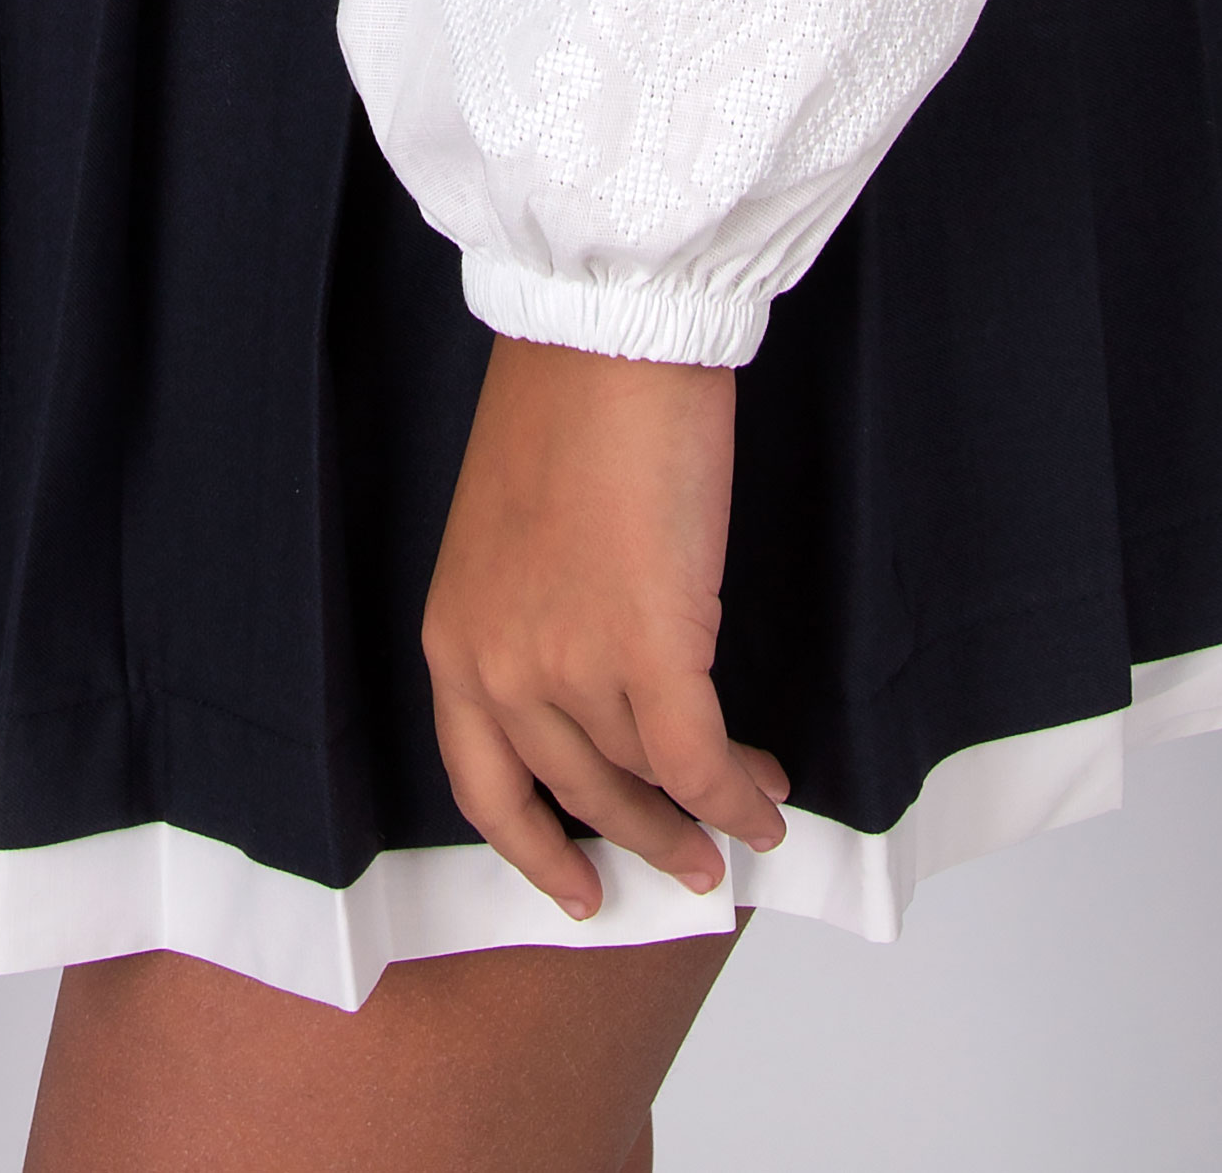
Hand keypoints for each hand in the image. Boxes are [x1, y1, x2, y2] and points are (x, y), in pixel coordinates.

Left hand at [424, 339, 787, 914]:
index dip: (534, 848)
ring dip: (704, 806)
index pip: (485, 784)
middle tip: (688, 863)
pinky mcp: (650, 648)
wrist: (606, 336)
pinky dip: (738, 795)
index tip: (573, 885)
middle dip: (642, 836)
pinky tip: (768, 802)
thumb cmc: (567, 406)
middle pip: (578, 792)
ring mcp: (571, 664)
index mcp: (454, 637)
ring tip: (747, 806)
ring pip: (647, 776)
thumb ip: (537, 622)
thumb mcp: (513, 538)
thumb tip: (606, 685)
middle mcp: (499, 667)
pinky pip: (700, 759)